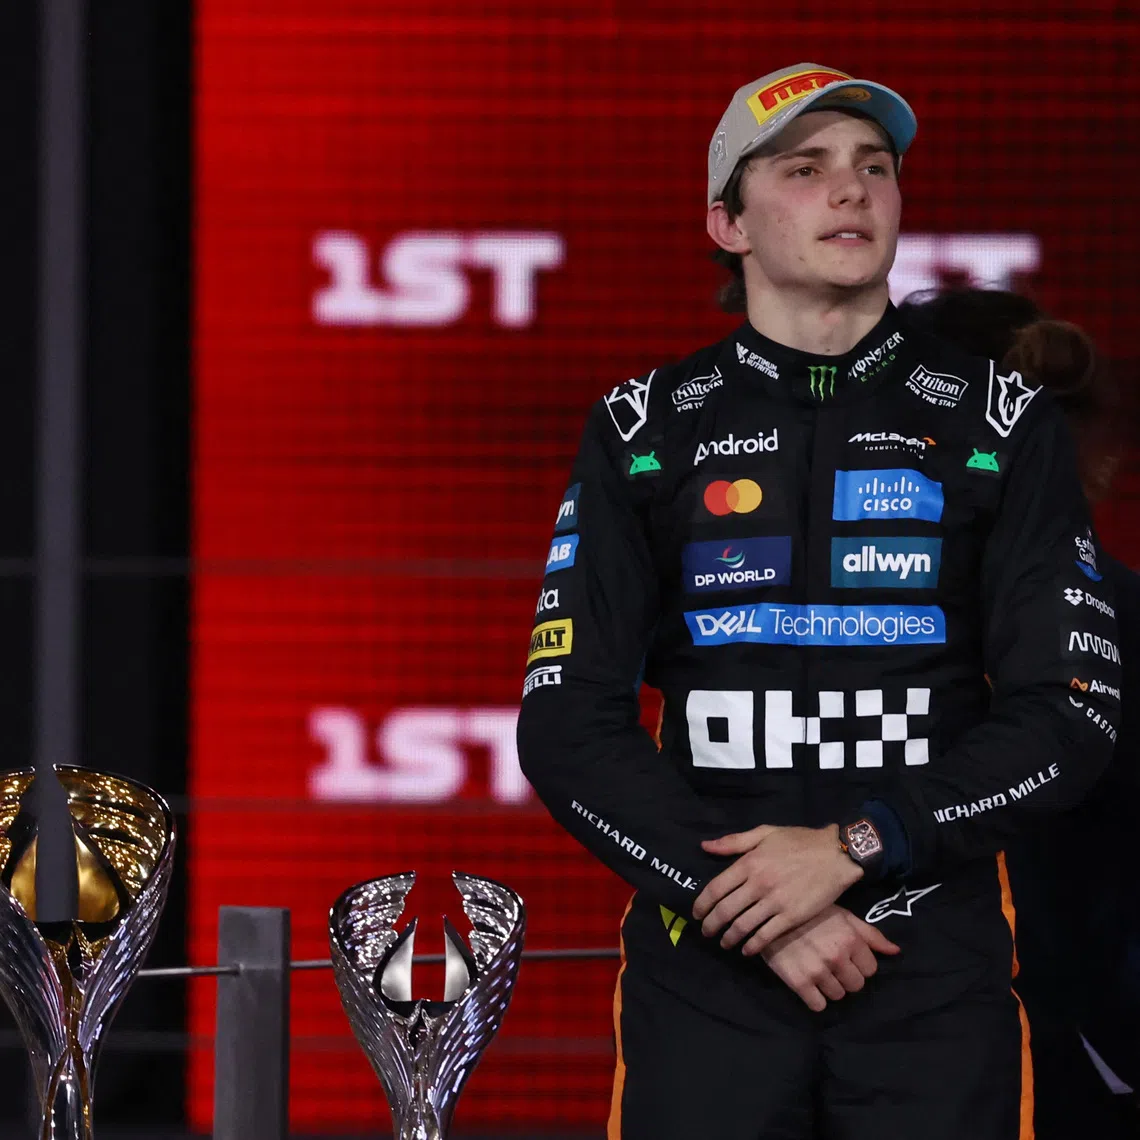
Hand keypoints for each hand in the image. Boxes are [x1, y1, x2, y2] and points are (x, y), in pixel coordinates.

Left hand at [693, 824, 863, 953]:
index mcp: (749, 862)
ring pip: (743, 926)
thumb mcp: (765, 833)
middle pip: (725, 910)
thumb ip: (733, 841)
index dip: (702, 904)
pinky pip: (766, 936)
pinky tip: (747, 949)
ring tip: (724, 943)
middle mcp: (758, 883)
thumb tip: (705, 846)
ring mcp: (775, 902)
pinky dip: (752, 945)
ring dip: (729, 937)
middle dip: (711, 925)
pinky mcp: (792, 917)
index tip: (696, 914)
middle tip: (706, 932)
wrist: (836, 854)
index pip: (715, 888)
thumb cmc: (799, 841)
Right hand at [761, 904, 899, 1011]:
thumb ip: (870, 934)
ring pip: (838, 995)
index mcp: (850, 938)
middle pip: (856, 986)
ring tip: (817, 970)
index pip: (871, 969)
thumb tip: (896, 952)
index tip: (846, 957)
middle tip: (831, 965)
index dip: (859, 964)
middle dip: (846, 977)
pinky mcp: (798, 982)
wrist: (769, 912)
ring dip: (830, 987)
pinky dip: (814, 998)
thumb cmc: (810, 912)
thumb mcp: (842, 915)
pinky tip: (808, 983)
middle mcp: (837, 956)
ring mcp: (818, 971)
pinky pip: (818, 1005)